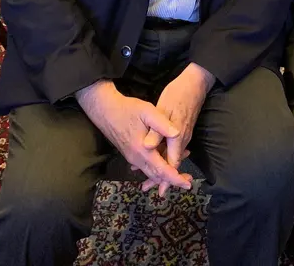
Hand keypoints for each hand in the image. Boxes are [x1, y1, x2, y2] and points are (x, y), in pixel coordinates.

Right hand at [76, 80, 191, 192]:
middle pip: (157, 176)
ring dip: (165, 174)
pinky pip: (146, 167)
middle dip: (173, 180)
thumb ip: (162, 124)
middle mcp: (137, 158)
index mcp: (142, 150)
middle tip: (188, 180)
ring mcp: (132, 157)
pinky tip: (165, 160)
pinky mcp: (130, 154)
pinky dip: (157, 168)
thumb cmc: (127, 109)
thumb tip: (178, 134)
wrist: (105, 111)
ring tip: (180, 172)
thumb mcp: (147, 111)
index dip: (176, 178)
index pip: (162, 170)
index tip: (188, 184)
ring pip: (151, 172)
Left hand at [141, 63, 214, 195]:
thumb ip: (156, 130)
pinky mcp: (183, 130)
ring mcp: (184, 135)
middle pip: (172, 164)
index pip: (172, 163)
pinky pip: (174, 149)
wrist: (194, 83)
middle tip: (150, 189)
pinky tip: (158, 157)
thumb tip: (148, 148)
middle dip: (162, 178)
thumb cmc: (177, 95)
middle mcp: (182, 139)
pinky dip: (166, 157)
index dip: (165, 178)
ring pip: (173, 157)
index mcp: (176, 137)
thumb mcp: (162, 109)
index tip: (159, 190)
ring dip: (163, 168)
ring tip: (150, 179)